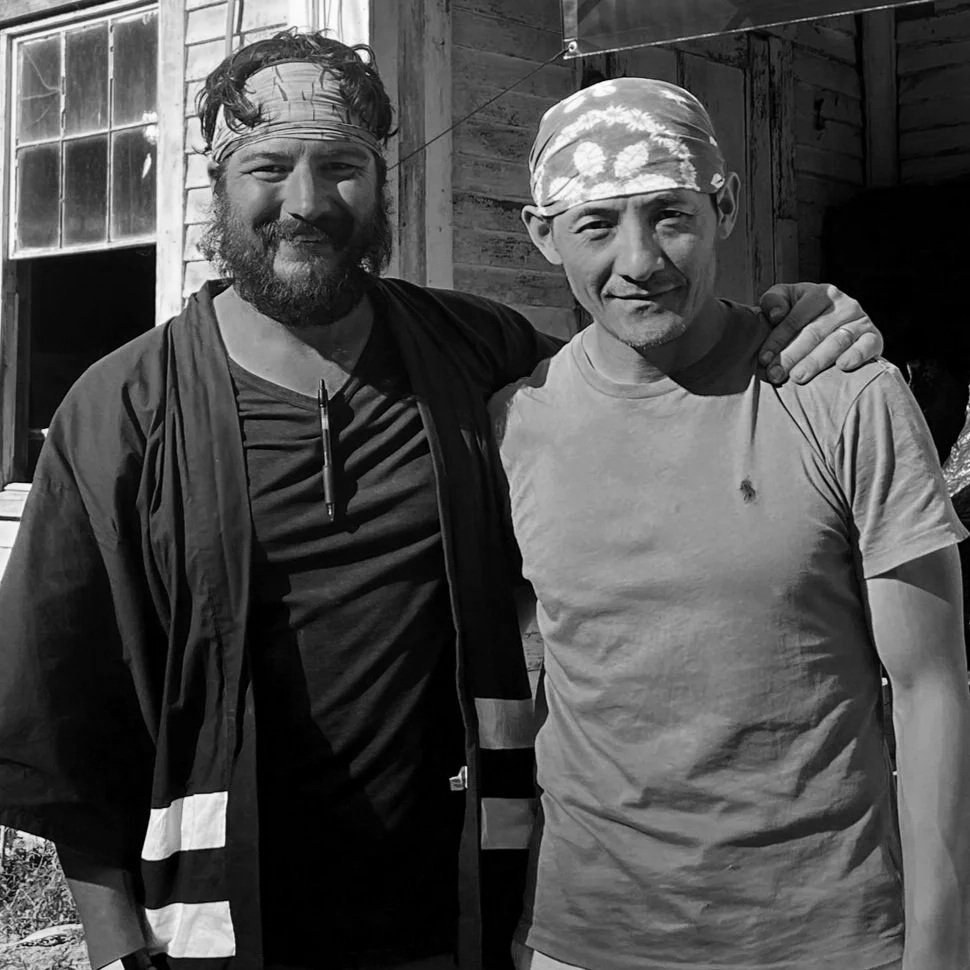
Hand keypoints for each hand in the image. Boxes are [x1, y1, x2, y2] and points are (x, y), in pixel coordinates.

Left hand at [757, 282, 883, 384]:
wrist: (836, 324)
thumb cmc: (801, 314)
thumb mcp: (785, 300)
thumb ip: (773, 301)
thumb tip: (776, 315)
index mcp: (820, 293)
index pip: (794, 319)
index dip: (777, 340)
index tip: (763, 360)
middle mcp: (844, 304)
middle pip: (813, 333)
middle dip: (791, 356)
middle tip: (775, 375)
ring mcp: (861, 320)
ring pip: (836, 342)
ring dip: (816, 361)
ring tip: (798, 378)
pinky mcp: (874, 337)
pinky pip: (867, 346)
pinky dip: (856, 355)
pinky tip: (842, 366)